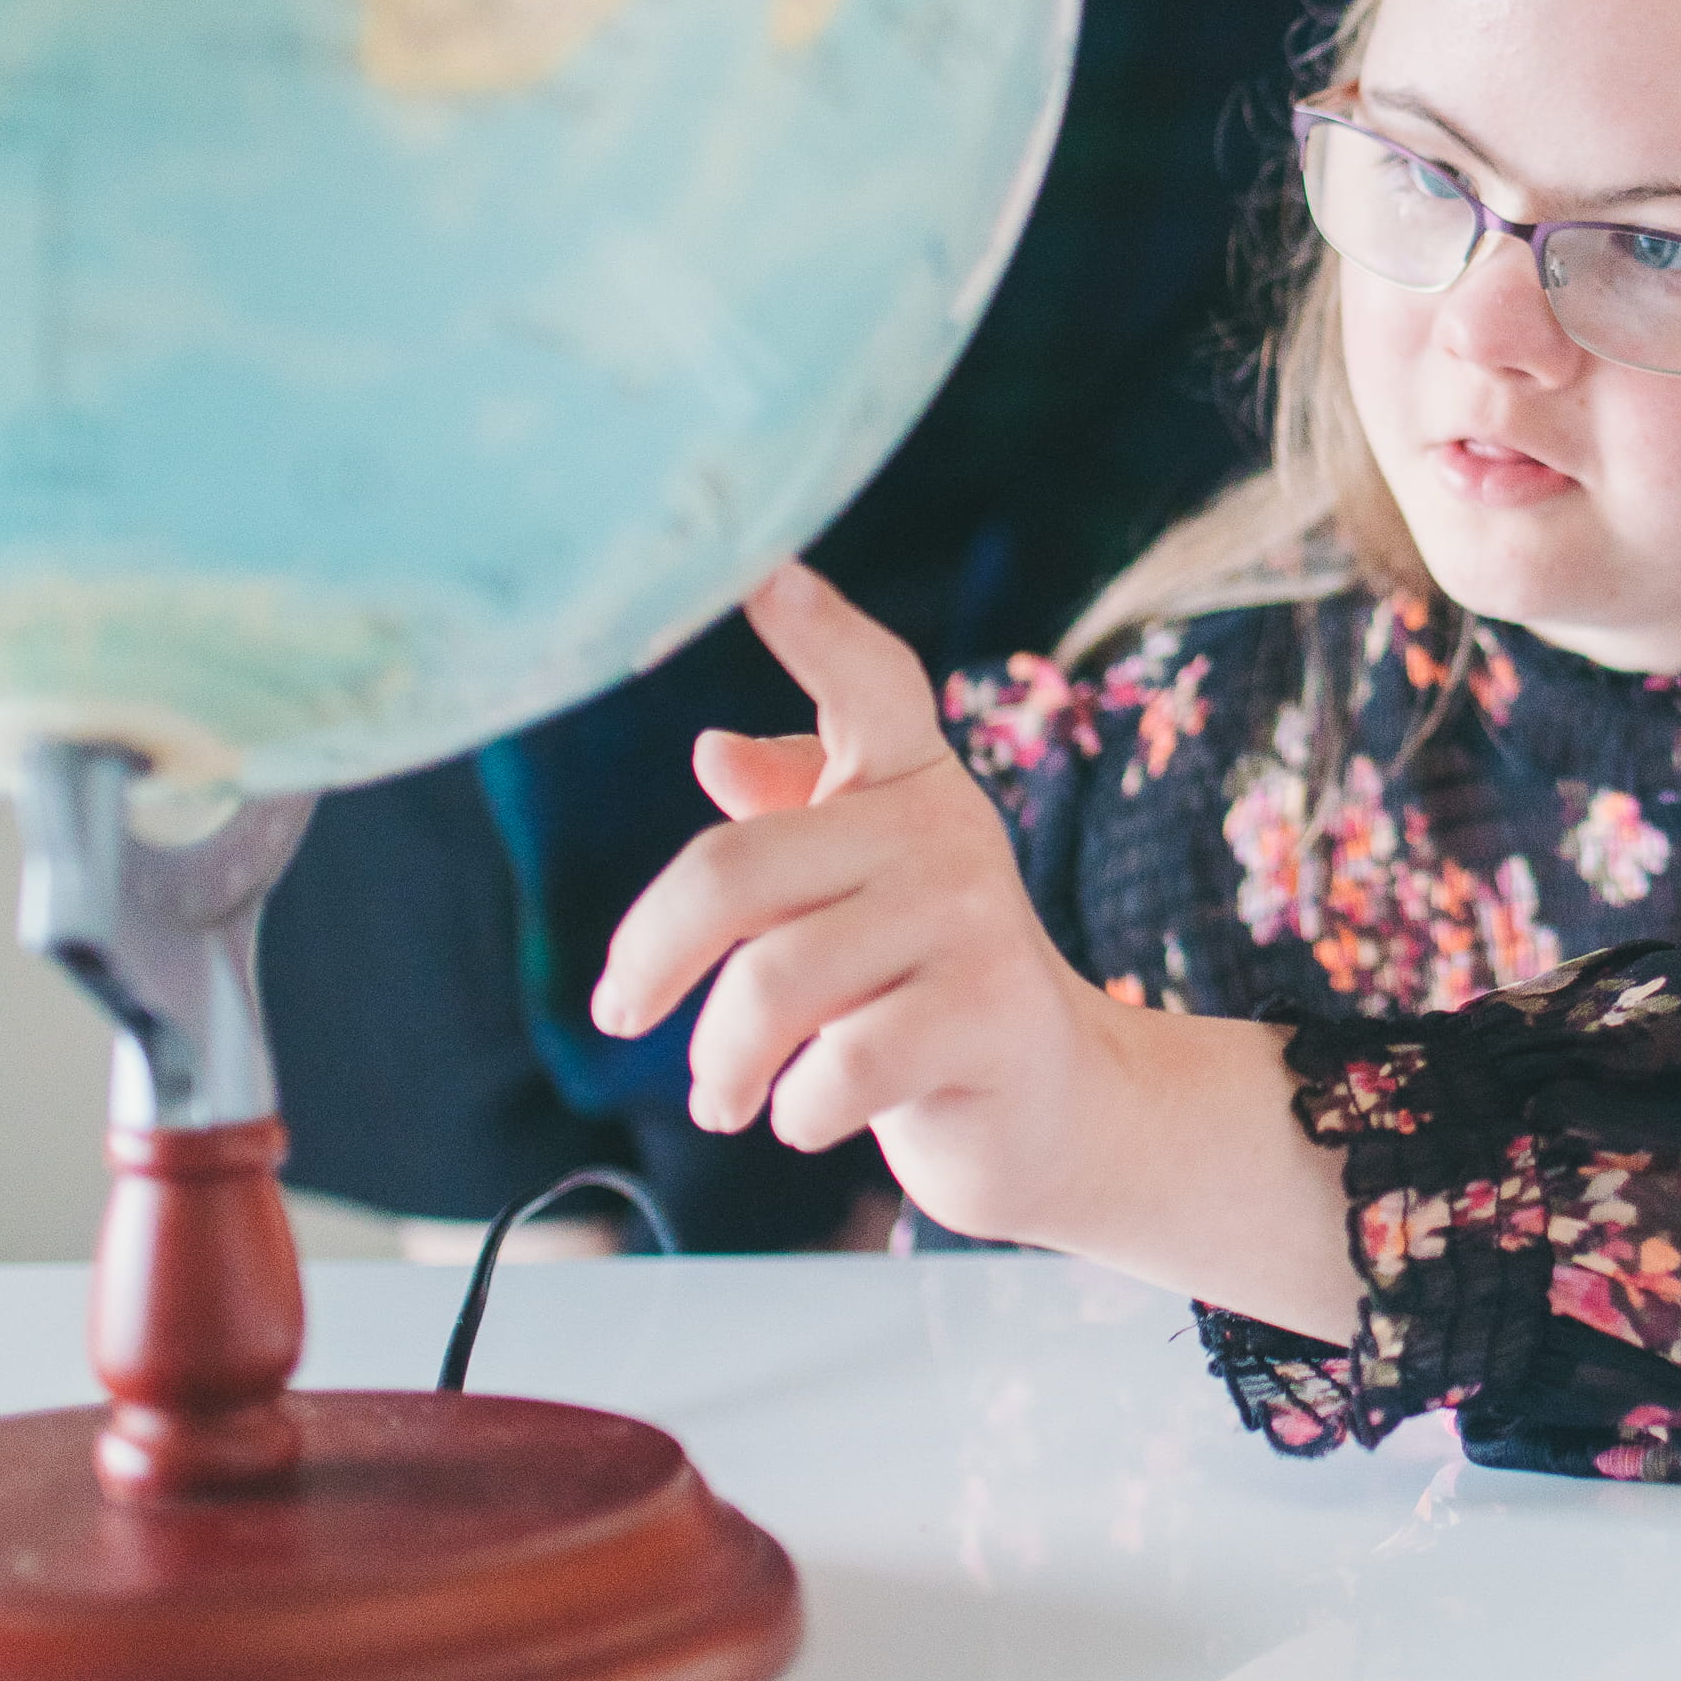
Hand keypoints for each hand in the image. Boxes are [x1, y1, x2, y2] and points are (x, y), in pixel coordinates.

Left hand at [593, 566, 1359, 1331]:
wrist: (1057, 1107)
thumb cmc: (924, 992)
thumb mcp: (852, 901)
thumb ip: (791, 825)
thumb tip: (714, 750)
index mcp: (911, 784)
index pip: (868, 683)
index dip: (815, 625)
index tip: (762, 566)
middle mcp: (948, 830)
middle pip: (734, 873)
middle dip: (652, 960)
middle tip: (622, 1014)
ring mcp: (976, 919)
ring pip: (771, 985)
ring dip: (721, 1064)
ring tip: (724, 1096)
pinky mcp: (993, 1014)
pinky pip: (835, 1065)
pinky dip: (794, 1110)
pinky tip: (806, 1115)